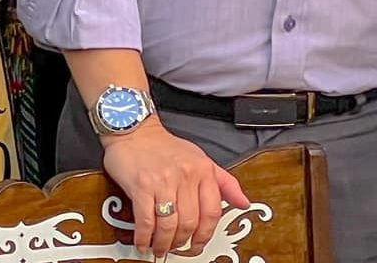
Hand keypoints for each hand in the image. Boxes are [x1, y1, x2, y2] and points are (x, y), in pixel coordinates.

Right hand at [101, 121, 249, 256]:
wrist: (133, 129)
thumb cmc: (164, 146)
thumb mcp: (200, 159)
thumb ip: (224, 182)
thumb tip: (243, 202)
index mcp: (202, 170)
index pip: (212, 212)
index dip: (206, 235)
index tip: (199, 245)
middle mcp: (185, 175)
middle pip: (190, 223)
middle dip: (182, 242)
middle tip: (176, 248)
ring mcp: (163, 181)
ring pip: (169, 225)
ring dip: (164, 243)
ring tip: (159, 248)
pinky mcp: (141, 185)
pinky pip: (146, 219)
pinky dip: (144, 236)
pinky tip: (143, 241)